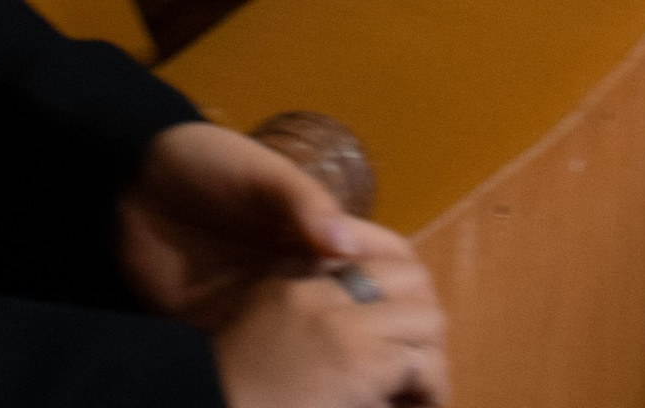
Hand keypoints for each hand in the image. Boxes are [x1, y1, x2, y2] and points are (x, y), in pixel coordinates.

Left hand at [120, 127, 446, 404]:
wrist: (131, 187)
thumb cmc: (205, 163)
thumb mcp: (256, 173)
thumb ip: (300, 203)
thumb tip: (344, 245)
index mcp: (319, 230)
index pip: (385, 265)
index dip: (412, 295)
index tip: (428, 335)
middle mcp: (304, 272)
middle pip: (366, 315)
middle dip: (394, 347)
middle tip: (410, 387)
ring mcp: (271, 306)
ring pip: (328, 348)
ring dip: (352, 373)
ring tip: (376, 404)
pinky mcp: (235, 331)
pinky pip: (277, 364)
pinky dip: (300, 386)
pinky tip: (313, 402)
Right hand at [213, 262, 449, 407]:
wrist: (213, 407)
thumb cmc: (234, 385)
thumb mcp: (264, 321)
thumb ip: (305, 303)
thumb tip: (355, 311)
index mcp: (300, 277)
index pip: (380, 253)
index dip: (409, 283)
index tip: (414, 319)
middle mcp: (325, 292)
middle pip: (413, 278)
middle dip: (427, 319)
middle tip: (424, 360)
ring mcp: (344, 327)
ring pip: (427, 321)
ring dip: (431, 359)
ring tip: (424, 391)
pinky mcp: (359, 364)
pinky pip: (420, 366)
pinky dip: (428, 388)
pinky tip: (415, 405)